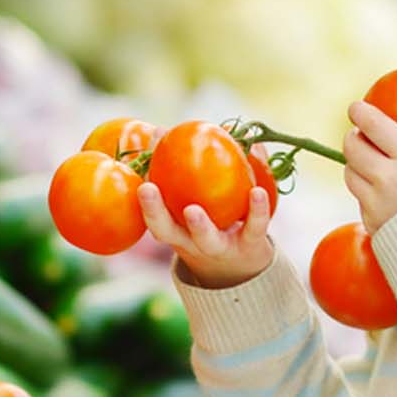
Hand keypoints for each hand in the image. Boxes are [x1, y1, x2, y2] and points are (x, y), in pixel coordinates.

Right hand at [138, 183, 274, 288]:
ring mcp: (220, 246)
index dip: (144, 201)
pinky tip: (258, 191)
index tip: (139, 180)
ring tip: (193, 209)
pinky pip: (253, 227)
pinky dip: (256, 209)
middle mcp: (191, 241)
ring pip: (207, 239)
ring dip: (199, 225)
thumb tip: (159, 129)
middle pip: (168, 232)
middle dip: (155, 213)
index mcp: (173, 229)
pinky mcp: (249, 243)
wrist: (242, 267)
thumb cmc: (208, 223)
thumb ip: (177, 170)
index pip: (152, 217)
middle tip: (147, 189)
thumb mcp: (188, 202)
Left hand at [344, 100, 396, 231]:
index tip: (356, 107)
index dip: (361, 113)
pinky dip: (366, 193)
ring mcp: (375, 205)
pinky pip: (361, 202)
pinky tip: (381, 194)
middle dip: (353, 138)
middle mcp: (386, 179)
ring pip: (350, 176)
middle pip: (352, 149)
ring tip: (367, 163)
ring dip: (355, 165)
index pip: (375, 126)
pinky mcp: (372, 226)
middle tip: (361, 135)